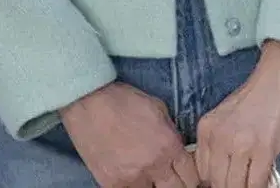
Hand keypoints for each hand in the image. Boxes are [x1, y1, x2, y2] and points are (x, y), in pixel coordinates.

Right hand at [60, 81, 200, 187]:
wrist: (89, 102)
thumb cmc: (123, 100)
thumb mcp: (157, 108)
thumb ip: (171, 132)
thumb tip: (177, 147)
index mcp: (169, 145)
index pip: (191, 176)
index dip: (190, 176)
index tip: (184, 174)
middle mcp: (154, 166)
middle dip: (176, 184)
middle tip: (169, 178)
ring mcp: (132, 178)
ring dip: (153, 185)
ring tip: (149, 175)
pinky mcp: (111, 185)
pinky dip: (133, 186)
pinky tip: (131, 176)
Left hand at [193, 40, 279, 187]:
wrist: (279, 76)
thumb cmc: (256, 96)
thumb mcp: (225, 117)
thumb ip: (218, 142)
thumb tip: (219, 172)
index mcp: (206, 128)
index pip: (202, 172)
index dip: (215, 181)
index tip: (227, 179)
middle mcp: (218, 137)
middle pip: (217, 182)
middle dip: (229, 186)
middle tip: (241, 180)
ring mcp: (240, 145)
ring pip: (235, 187)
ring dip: (244, 187)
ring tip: (251, 180)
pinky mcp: (263, 150)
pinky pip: (256, 184)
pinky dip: (260, 187)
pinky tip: (264, 180)